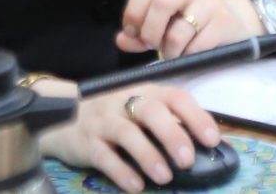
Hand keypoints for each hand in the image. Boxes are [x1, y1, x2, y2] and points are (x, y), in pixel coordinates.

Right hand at [37, 82, 219, 192]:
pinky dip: (121, 172)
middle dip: (173, 135)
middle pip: (152, 112)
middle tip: (187, 160)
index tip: (213, 139)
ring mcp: (104, 121)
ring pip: (127, 134)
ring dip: (149, 156)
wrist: (62, 116)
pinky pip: (104, 156)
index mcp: (146, 91)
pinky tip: (136, 186)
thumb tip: (209, 143)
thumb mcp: (140, 109)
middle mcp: (125, 102)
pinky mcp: (86, 143)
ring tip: (165, 177)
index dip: (196, 116)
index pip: (175, 97)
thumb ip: (168, 121)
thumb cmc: (114, 114)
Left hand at [117, 0, 259, 60]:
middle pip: (162, 3)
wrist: (229, 23)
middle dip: (150, 31)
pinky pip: (196, 46)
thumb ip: (138, 32)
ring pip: (178, 31)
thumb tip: (121, 40)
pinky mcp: (222, 20)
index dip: (133, 11)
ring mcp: (209, 0)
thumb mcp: (161, 22)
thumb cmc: (187, 21)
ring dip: (168, 50)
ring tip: (170, 53)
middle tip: (151, 44)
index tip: (132, 32)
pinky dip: (186, 56)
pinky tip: (188, 53)